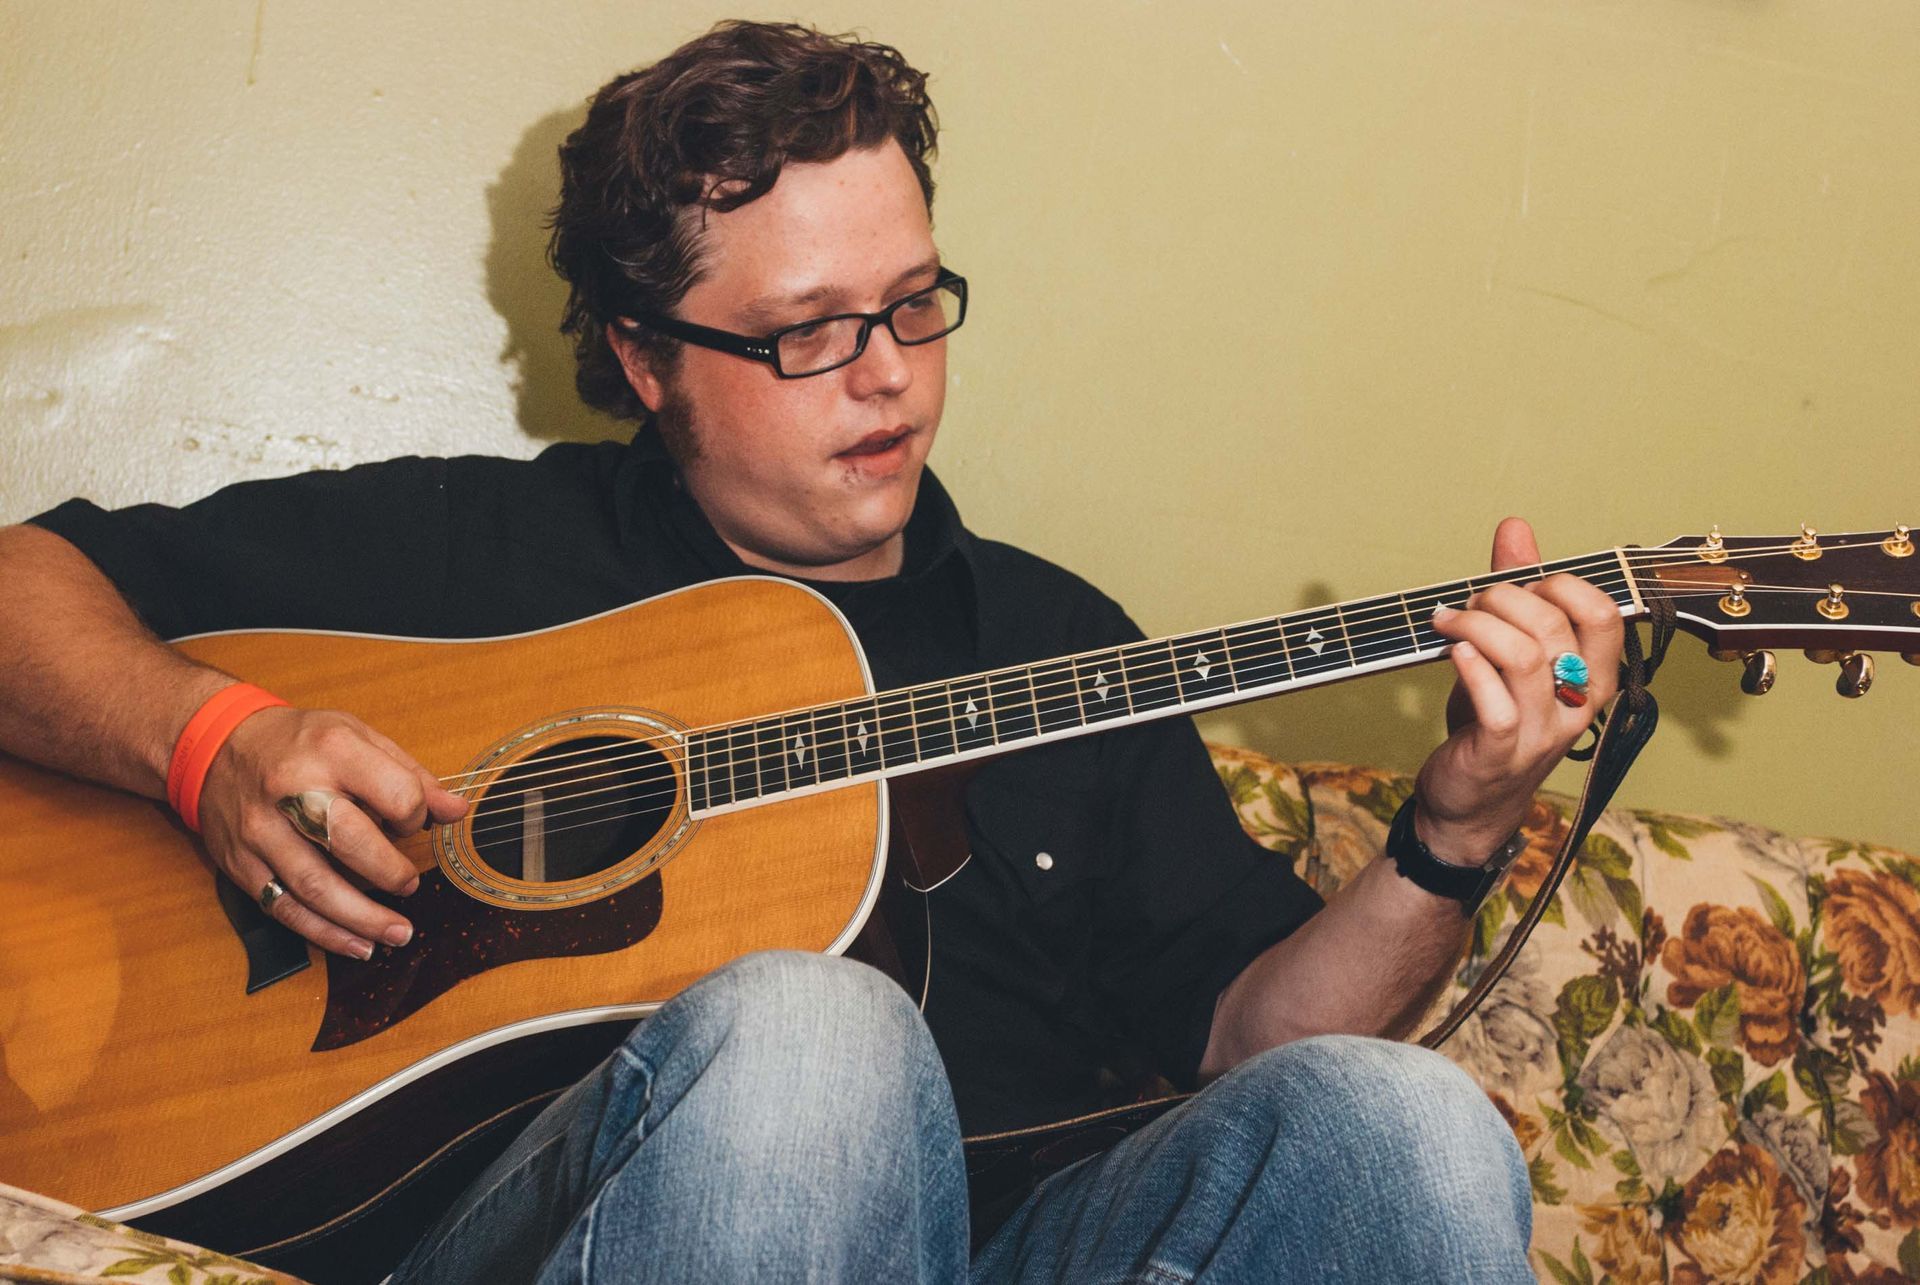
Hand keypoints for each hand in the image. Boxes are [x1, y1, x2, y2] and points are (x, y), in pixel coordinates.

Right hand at [196, 707, 467, 956]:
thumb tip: (456, 810)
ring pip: (315, 886)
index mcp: (331, 750)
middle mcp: (292, 791)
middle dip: (391, 873)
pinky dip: (324, 933)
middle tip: (411, 886)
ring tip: (399, 933)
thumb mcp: (357, 736)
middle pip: (350, 843)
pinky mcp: (242, 863)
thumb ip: (410, 774)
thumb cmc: (297, 742)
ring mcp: (262, 831)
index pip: (393, 794)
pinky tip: (357, 944)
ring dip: (363, 919)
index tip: (414, 822)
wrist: (214, 746)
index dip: (416, 815)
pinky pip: (285, 907)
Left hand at [1414, 517, 1623, 865]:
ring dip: (1478, 626)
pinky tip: (1451, 654)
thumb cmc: (1494, 722)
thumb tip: (1516, 527)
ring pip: (1525, 657)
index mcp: (1594, 676)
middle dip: (1502, 598)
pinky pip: (1498, 703)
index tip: (1518, 587)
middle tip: (1468, 605)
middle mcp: (1579, 704)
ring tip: (1448, 622)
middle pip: (1555, 626)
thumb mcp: (1509, 654)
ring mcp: (1544, 732)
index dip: (1558, 584)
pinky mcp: (1502, 752)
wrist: (1469, 802)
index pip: (1603, 613)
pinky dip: (1471, 668)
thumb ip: (1517, 593)